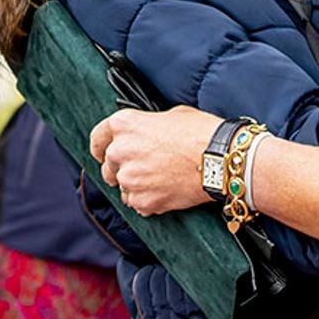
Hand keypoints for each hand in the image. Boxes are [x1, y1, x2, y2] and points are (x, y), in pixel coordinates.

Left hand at [90, 105, 220, 215]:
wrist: (220, 159)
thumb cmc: (200, 132)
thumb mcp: (170, 115)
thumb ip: (147, 125)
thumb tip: (145, 134)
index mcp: (124, 125)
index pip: (98, 137)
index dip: (100, 146)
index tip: (102, 152)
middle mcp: (121, 151)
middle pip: (108, 165)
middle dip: (121, 167)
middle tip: (143, 166)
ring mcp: (130, 179)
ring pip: (122, 186)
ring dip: (135, 184)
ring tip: (159, 178)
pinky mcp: (142, 201)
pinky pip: (137, 203)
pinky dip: (147, 199)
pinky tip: (165, 189)